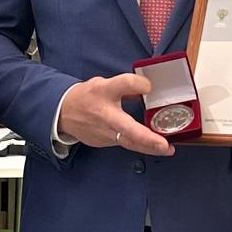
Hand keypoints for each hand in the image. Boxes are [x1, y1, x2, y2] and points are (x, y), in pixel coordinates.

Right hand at [58, 74, 174, 155]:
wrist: (64, 114)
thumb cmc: (87, 97)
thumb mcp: (105, 83)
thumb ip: (126, 84)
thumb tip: (148, 87)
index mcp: (104, 92)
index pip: (122, 85)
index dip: (137, 84)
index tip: (148, 86)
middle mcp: (105, 115)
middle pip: (128, 128)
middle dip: (147, 139)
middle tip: (164, 144)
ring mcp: (105, 133)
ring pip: (129, 142)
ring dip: (148, 147)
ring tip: (166, 148)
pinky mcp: (106, 143)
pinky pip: (126, 144)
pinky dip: (140, 146)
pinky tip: (154, 146)